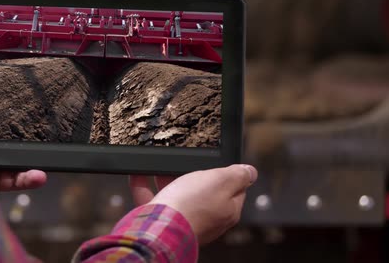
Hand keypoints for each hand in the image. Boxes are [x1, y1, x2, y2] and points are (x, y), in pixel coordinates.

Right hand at [129, 164, 256, 244]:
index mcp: (226, 210)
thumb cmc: (192, 206)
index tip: (216, 162)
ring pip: (176, 195)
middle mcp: (206, 218)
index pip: (234, 189)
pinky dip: (144, 186)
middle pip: (203, 192)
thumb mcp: (221, 181)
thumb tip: (250, 172)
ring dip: (167, 178)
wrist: (159, 227)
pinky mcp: (162, 220)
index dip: (225, 173)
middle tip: (187, 161)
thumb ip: (238, 175)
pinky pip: (152, 200)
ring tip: (160, 164)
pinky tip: (137, 174)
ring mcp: (183, 220)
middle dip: (193, 175)